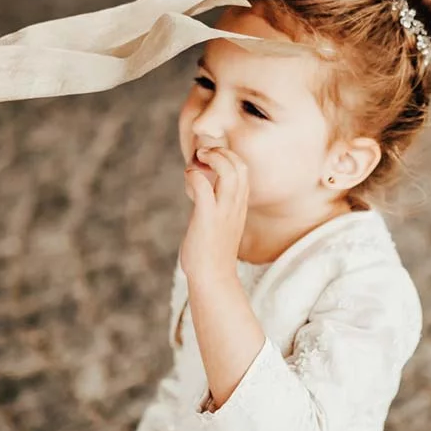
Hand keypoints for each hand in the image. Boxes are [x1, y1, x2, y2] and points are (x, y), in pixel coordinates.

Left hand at [180, 146, 248, 281]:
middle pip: (240, 165)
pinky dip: (193, 176)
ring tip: (197, 162)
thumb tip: (199, 183)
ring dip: (211, 158)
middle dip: (221, 152)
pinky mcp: (207, 219)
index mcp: (240, 205)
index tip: (208, 160)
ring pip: (229, 171)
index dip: (226, 156)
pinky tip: (188, 180)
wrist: (213, 279)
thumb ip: (214, 202)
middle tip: (202, 156)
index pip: (243, 169)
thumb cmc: (212, 251)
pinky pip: (203, 187)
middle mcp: (235, 205)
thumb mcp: (220, 221)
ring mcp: (223, 212)